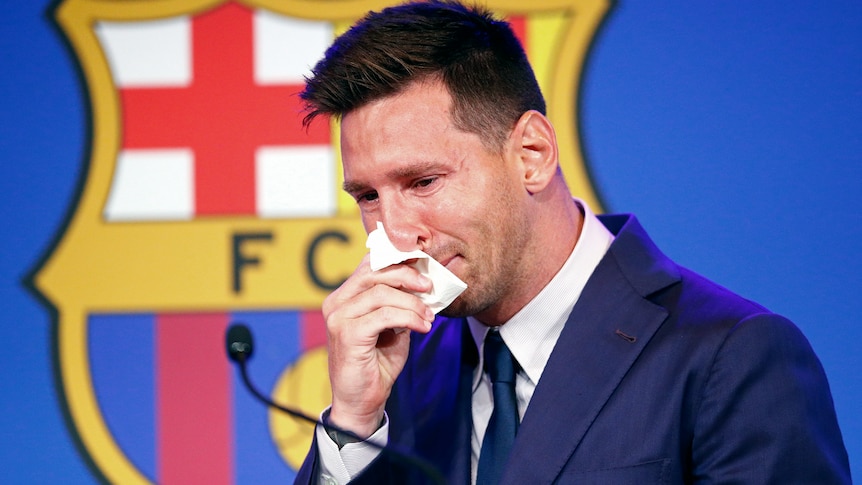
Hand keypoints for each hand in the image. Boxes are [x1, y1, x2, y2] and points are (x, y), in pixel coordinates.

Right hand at [322, 254, 434, 437]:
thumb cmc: (376, 364)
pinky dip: (409, 317)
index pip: (370, 265)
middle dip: (407, 276)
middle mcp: (336, 303)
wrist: (362, 402)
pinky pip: (384, 315)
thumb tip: (422, 282)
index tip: (424, 265)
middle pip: (375, 272)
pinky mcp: (347, 334)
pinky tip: (423, 327)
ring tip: (428, 316)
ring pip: (381, 293)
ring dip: (412, 302)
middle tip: (430, 287)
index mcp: (344, 297)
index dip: (398, 259)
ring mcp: (338, 318)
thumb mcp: (391, 326)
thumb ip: (398, 303)